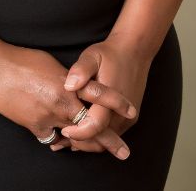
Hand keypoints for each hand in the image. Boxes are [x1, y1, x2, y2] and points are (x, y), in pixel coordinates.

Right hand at [0, 44, 134, 158]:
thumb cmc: (20, 60)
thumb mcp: (49, 64)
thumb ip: (66, 78)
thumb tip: (74, 85)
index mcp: (67, 84)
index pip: (98, 95)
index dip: (116, 103)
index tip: (132, 111)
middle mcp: (61, 103)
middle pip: (91, 125)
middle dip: (109, 140)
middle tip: (124, 152)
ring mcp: (48, 117)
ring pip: (71, 135)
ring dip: (82, 141)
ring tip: (96, 150)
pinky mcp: (34, 126)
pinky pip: (49, 135)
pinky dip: (52, 133)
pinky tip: (54, 134)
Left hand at [53, 38, 148, 155]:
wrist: (134, 53)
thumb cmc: (110, 55)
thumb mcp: (92, 56)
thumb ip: (81, 70)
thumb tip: (68, 85)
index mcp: (112, 100)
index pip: (95, 125)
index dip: (79, 132)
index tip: (63, 130)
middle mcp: (122, 114)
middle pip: (101, 140)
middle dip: (81, 143)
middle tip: (61, 140)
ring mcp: (127, 118)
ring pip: (108, 139)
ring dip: (89, 142)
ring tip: (68, 138)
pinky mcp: (129, 118)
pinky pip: (113, 134)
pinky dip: (98, 136)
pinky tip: (82, 130)